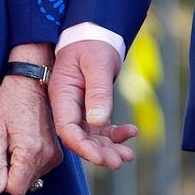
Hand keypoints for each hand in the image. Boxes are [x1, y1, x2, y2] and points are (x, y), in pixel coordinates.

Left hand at [0, 71, 63, 194]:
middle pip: (24, 185)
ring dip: (21, 166)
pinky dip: (30, 161)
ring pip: (32, 178)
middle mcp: (47, 156)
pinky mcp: (59, 153)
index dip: (3, 180)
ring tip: (18, 141)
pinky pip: (40, 169)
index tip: (0, 160)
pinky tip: (27, 141)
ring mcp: (56, 155)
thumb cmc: (10, 104)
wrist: (32, 84)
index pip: (15, 189)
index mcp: (30, 152)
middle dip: (12, 172)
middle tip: (8, 146)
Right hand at [51, 38, 137, 170]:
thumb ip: (98, 92)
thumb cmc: (92, 45)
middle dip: (98, 153)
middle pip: (79, 138)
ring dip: (109, 147)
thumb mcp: (97, 65)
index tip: (101, 158)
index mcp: (62, 96)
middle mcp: (67, 106)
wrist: (95, 33)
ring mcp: (79, 108)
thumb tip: (98, 122)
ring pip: (91, 136)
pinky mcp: (91, 107)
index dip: (83, 147)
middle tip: (119, 162)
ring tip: (128, 156)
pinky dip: (116, 133)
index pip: (67, 129)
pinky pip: (101, 127)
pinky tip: (131, 132)